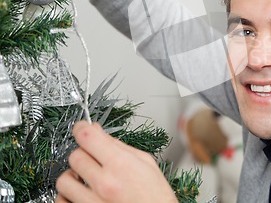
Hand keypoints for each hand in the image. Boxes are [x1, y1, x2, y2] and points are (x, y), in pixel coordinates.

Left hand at [55, 121, 177, 202]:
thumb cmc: (156, 196)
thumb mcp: (146, 163)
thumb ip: (119, 146)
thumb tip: (98, 132)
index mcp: (121, 165)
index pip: (88, 137)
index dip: (81, 128)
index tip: (81, 128)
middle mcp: (104, 184)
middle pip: (75, 156)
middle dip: (83, 153)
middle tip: (93, 158)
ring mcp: (92, 202)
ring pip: (64, 180)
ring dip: (73, 176)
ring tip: (86, 179)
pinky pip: (61, 201)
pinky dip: (68, 196)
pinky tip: (81, 194)